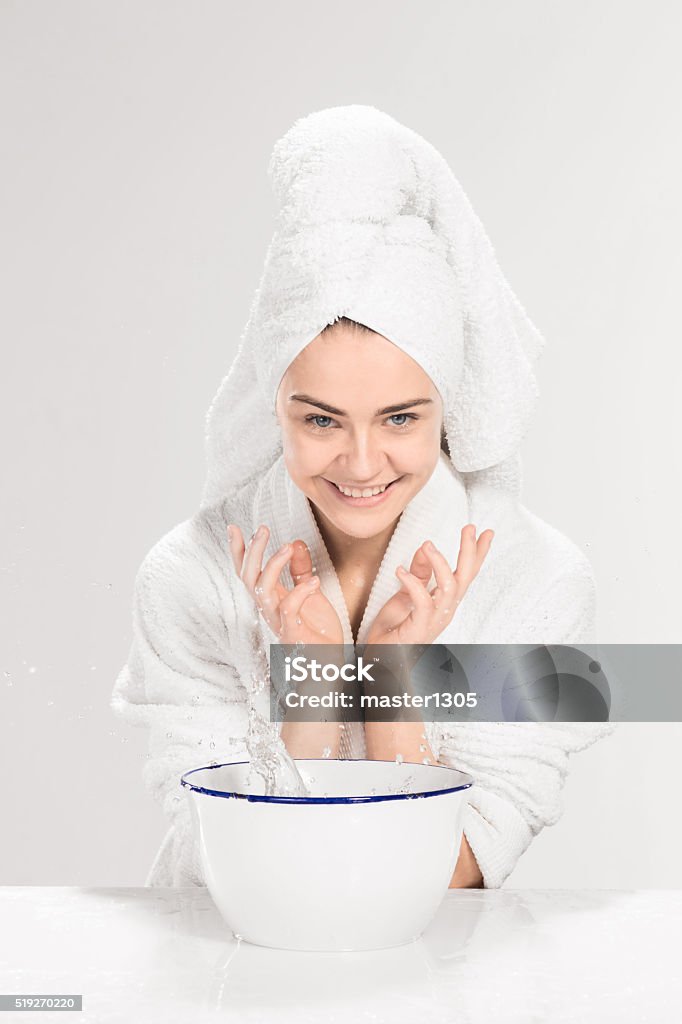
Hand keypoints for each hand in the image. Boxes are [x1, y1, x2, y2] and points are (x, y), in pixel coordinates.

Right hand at [227, 523, 343, 644]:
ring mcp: (278, 622)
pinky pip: (288, 611)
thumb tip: (296, 542)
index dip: (238, 551)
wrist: (330, 664)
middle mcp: (269, 609)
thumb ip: (301, 570)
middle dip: (252, 551)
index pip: (248, 571)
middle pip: (248, 577)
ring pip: (261, 591)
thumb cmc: (318, 631)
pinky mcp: (292, 634)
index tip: (233, 527)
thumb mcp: (311, 593)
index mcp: (272, 597)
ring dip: (272, 566)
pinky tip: (313, 580)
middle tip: (262, 529)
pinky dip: (299, 593)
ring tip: (288, 547)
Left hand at [364, 524, 493, 646]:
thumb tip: (425, 546)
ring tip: (429, 544)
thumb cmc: (393, 632)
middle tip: (470, 528)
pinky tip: (400, 571)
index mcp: (444, 603)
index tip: (485, 532)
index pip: (465, 575)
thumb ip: (417, 574)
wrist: (379, 660)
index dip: (476, 554)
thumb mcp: (404, 595)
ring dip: (441, 564)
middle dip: (470, 552)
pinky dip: (413, 583)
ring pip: (450, 589)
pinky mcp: (419, 628)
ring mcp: (434, 621)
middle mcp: (445, 611)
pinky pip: (423, 602)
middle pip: (465, 579)